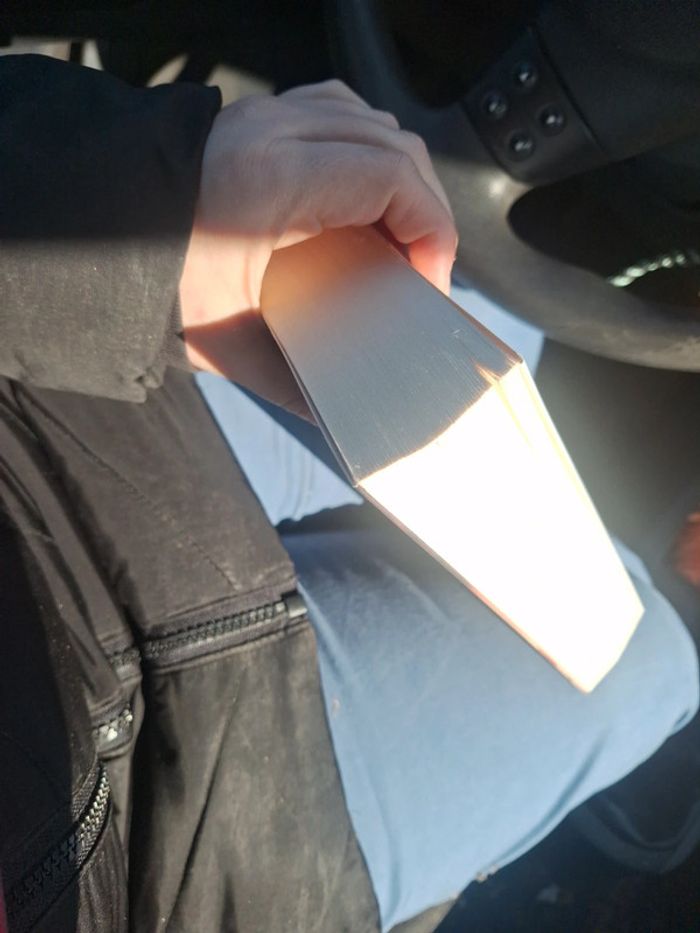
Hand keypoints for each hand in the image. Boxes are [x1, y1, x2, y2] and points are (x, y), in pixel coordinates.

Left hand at [179, 79, 456, 416]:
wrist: (94, 240)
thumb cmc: (154, 288)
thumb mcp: (229, 343)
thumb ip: (294, 384)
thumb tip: (344, 420)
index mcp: (271, 184)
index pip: (391, 178)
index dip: (431, 228)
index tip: (428, 278)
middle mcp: (273, 134)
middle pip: (394, 146)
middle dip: (426, 210)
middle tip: (421, 269)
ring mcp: (264, 117)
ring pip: (372, 123)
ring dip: (401, 178)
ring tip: (399, 234)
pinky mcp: (257, 118)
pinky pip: (338, 112)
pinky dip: (366, 148)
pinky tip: (363, 190)